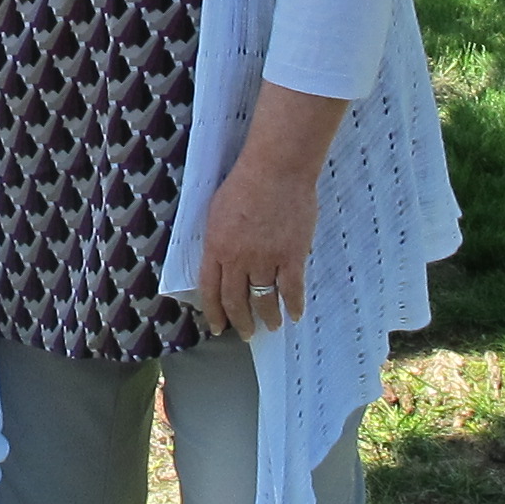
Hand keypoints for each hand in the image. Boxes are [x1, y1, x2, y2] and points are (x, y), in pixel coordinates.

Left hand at [196, 86, 345, 338]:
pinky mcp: (291, 256)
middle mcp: (238, 259)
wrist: (277, 168)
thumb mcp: (217, 211)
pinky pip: (292, 289)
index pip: (210, 290)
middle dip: (240, 322)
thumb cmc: (245, 182)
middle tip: (245, 334)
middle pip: (236, 301)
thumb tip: (221, 260)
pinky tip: (294, 314)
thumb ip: (218, 239)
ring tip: (270, 327)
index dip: (214, 313)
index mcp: (216, 247)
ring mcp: (265, 260)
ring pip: (264, 300)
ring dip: (267, 317)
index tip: (217, 327)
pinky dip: (293, 305)